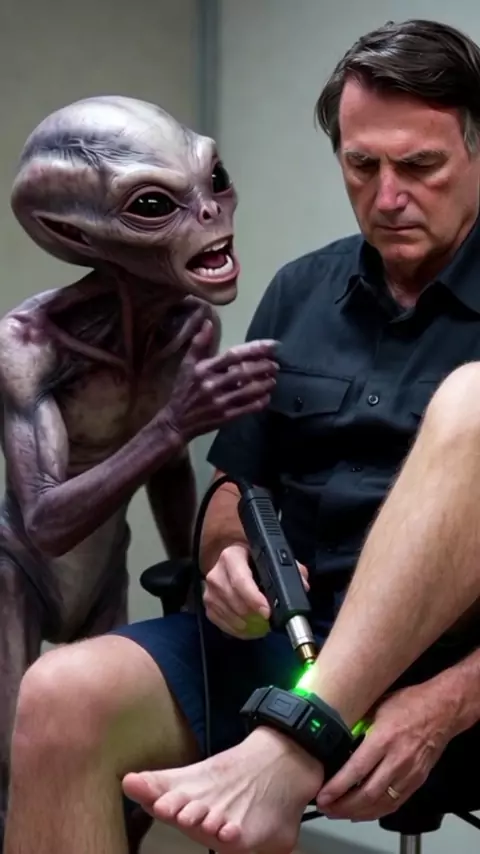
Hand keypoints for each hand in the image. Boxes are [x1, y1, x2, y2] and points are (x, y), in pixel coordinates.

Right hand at [165, 317, 278, 440]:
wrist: (177, 421)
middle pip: (245, 372)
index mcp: (204, 368)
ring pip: (249, 391)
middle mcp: (212, 384)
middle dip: (264, 366)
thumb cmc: (184, 389)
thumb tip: (207, 322)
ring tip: (273, 379)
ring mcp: (220, 402)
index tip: (273, 345)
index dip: (255, 349)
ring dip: (265, 384)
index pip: (234, 355)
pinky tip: (267, 396)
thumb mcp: (187, 364)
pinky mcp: (225, 417)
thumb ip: (199, 343)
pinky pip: (248, 408)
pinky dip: (260, 402)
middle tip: (276, 364)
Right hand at [203, 543, 309, 638]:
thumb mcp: (271, 558)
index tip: (267, 612)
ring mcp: (209, 590)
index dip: (254, 598)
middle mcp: (216, 572)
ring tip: (262, 627)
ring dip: (246, 624)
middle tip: (269, 622)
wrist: (233, 561)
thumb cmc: (254, 560)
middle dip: (253, 614)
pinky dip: (236, 630)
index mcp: (232, 556)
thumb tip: (303, 585)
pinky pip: (221, 623)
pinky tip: (249, 629)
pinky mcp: (207, 605)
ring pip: (228, 614)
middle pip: (234, 600)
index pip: (240, 580)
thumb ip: (291, 569)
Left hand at [316, 681, 455, 821]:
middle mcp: (397, 760)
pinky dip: (376, 812)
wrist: (441, 710)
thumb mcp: (376, 707)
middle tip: (325, 807)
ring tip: (338, 813)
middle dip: (343, 806)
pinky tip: (362, 813)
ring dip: (357, 813)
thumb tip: (335, 737)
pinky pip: (394, 803)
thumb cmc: (408, 704)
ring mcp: (409, 773)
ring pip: (381, 804)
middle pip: (367, 794)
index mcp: (383, 739)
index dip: (337, 787)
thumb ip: (357, 725)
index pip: (356, 770)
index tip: (322, 795)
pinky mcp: (416, 781)